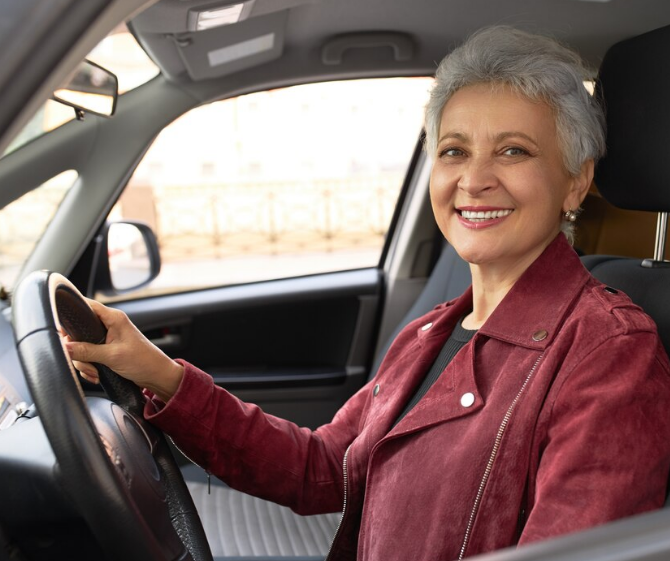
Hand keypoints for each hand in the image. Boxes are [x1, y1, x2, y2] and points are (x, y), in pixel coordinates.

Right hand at [64, 299, 183, 401]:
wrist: (156, 376)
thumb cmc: (143, 361)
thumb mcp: (112, 356)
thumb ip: (86, 351)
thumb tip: (65, 347)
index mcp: (113, 318)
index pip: (86, 306)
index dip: (71, 315)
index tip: (62, 331)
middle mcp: (109, 325)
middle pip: (79, 332)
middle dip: (78, 351)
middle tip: (86, 363)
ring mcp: (106, 339)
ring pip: (81, 347)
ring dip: (84, 363)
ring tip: (95, 372)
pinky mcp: (106, 351)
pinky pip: (87, 357)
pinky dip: (89, 367)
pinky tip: (97, 375)